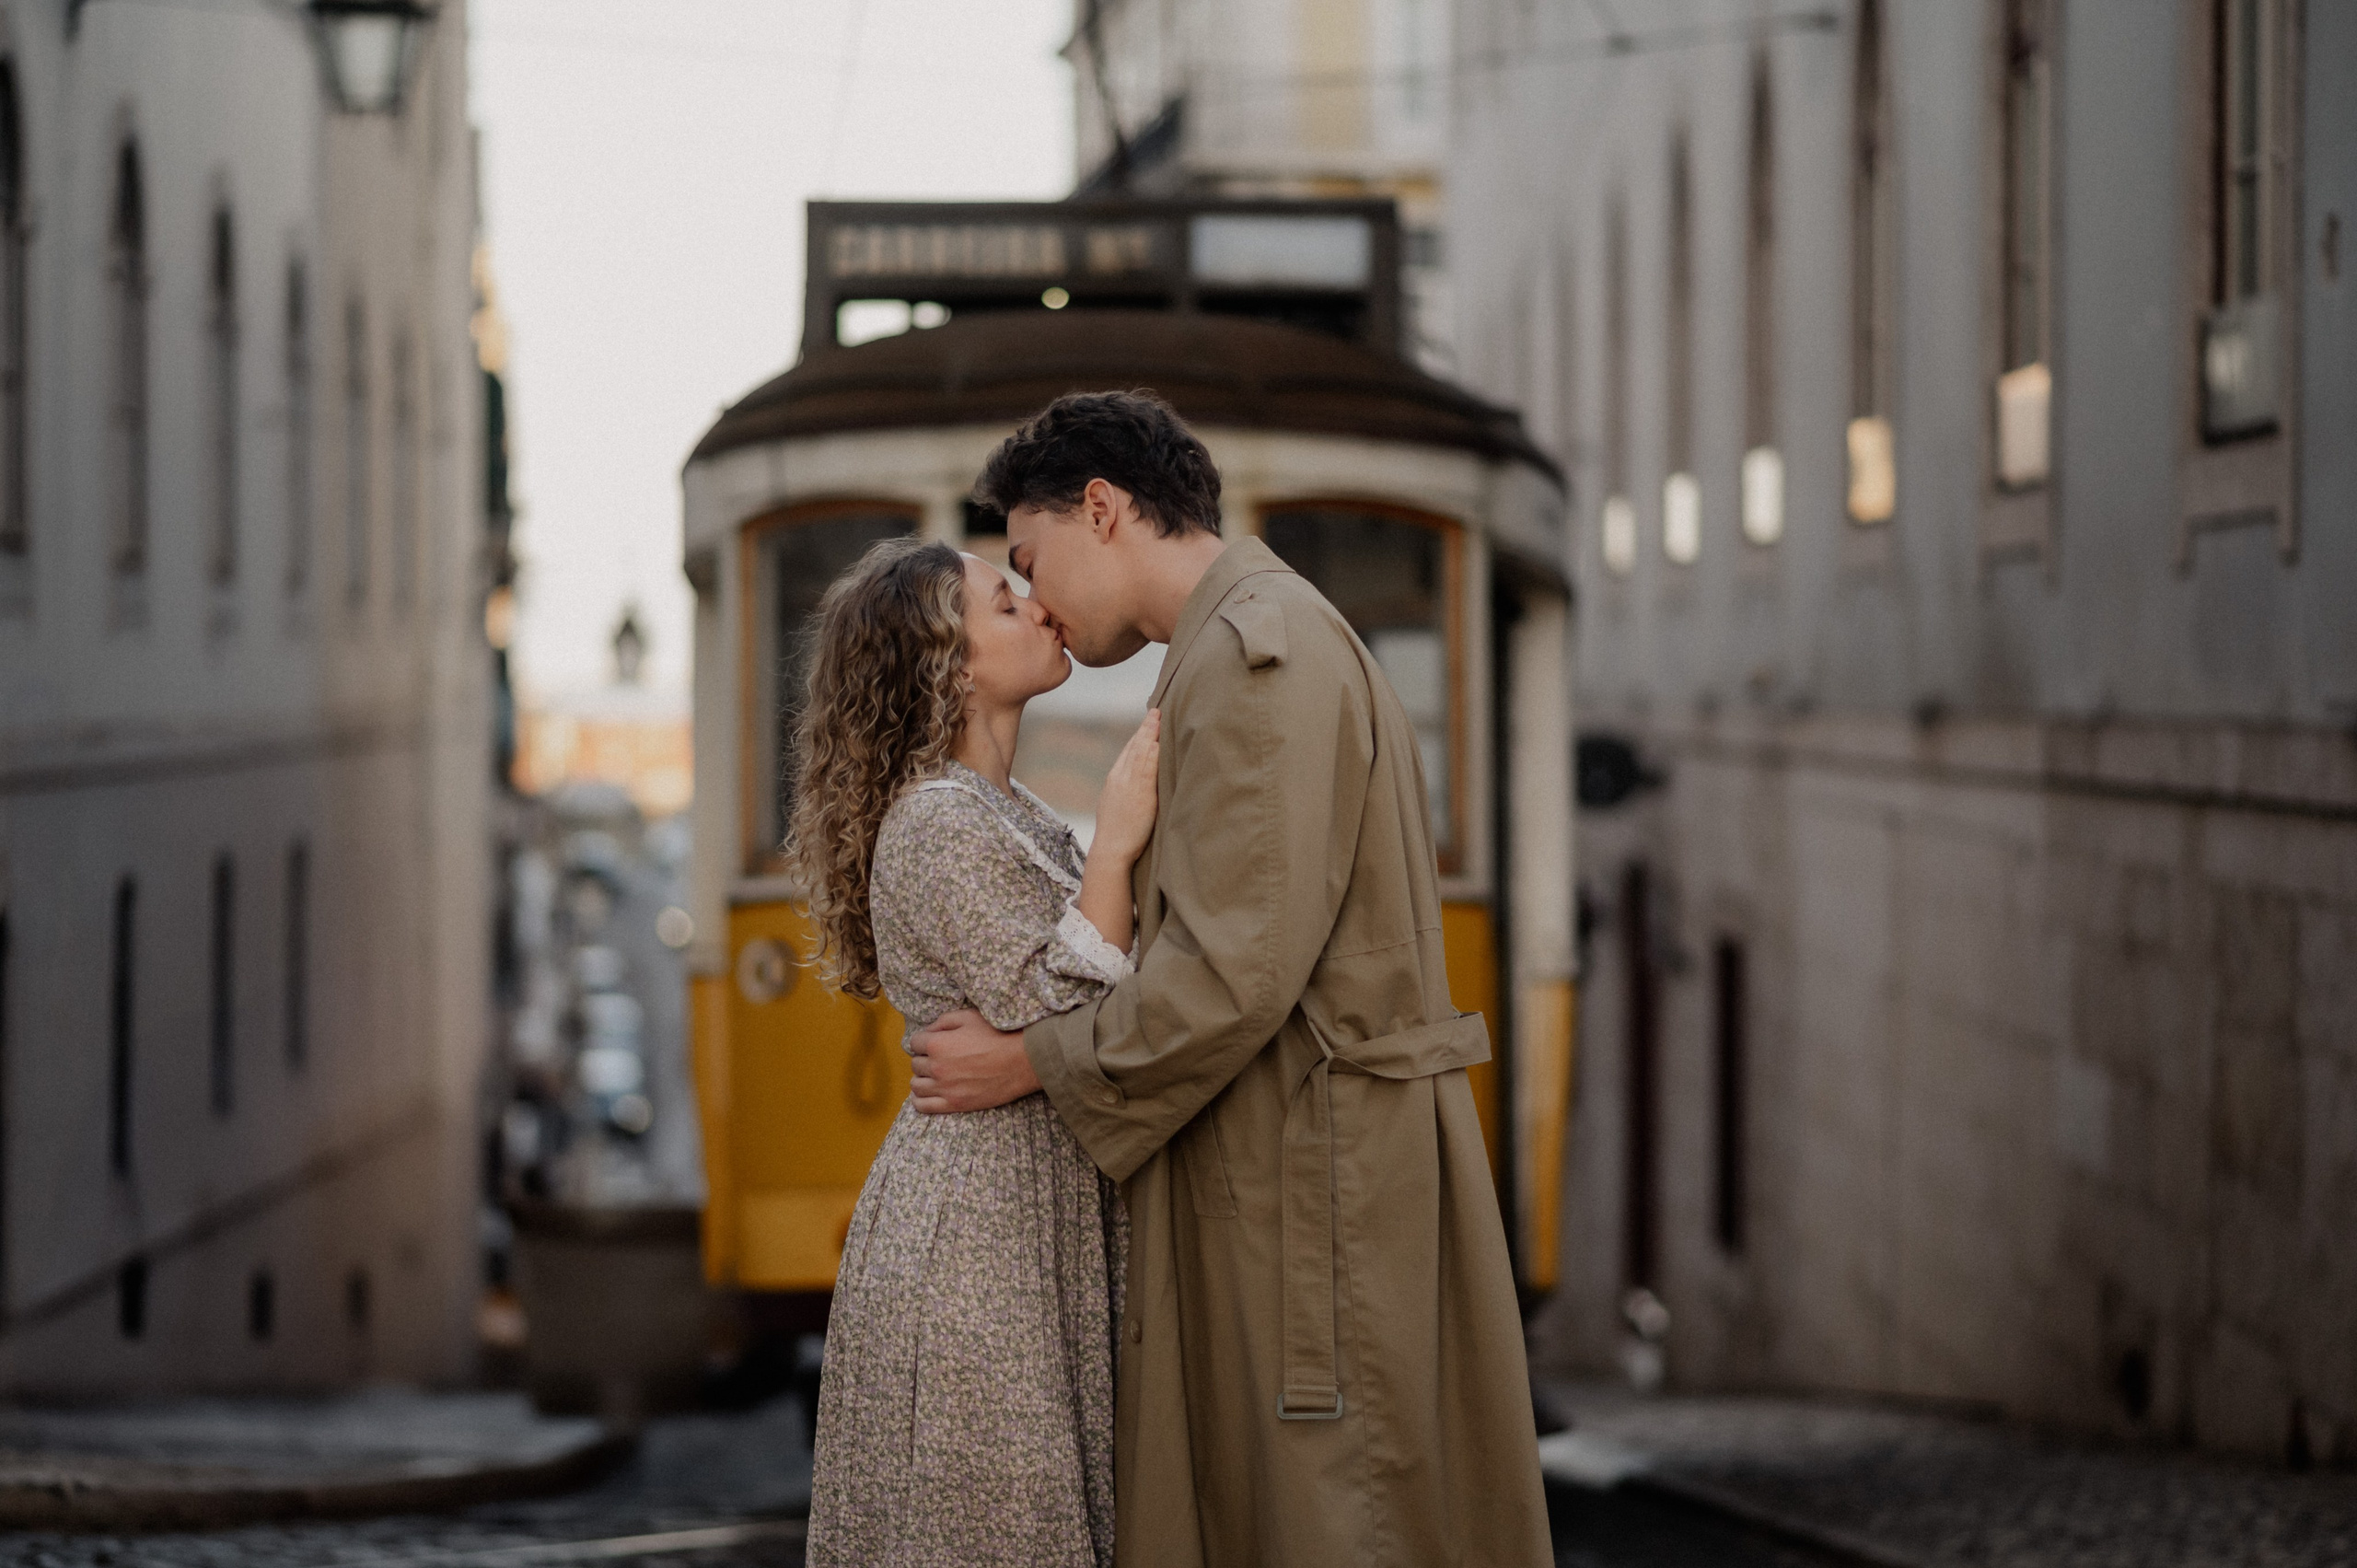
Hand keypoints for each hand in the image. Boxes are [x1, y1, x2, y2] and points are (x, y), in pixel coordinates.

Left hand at [909, 1009, 1040, 1113]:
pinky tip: (927, 1093)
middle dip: (924, 1058)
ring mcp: (945, 1088)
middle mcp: (936, 1067)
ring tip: (933, 1075)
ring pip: (917, 1085)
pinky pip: (923, 1106)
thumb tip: (929, 1030)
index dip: (924, 1040)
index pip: (915, 1042)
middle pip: (915, 1064)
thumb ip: (944, 1021)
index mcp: (937, 1044)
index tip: (933, 1041)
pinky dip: (919, 1100)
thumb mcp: (970, 1017)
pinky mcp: (955, 1104)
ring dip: (921, 1078)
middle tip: (937, 1057)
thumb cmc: (998, 1035)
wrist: (1022, 1061)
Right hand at [1089, 709, 1160, 863]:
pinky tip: (1159, 742)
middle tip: (1155, 712)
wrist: (1111, 850)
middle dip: (1145, 728)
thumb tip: (1138, 787)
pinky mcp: (1141, 795)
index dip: (1138, 736)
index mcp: (1114, 779)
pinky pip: (1148, 769)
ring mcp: (1129, 785)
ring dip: (1151, 734)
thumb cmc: (1117, 835)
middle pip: (1134, 747)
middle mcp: (1120, 778)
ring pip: (1141, 753)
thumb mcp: (1116, 806)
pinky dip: (1153, 754)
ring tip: (1159, 718)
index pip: (1127, 751)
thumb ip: (1127, 792)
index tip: (1147, 724)